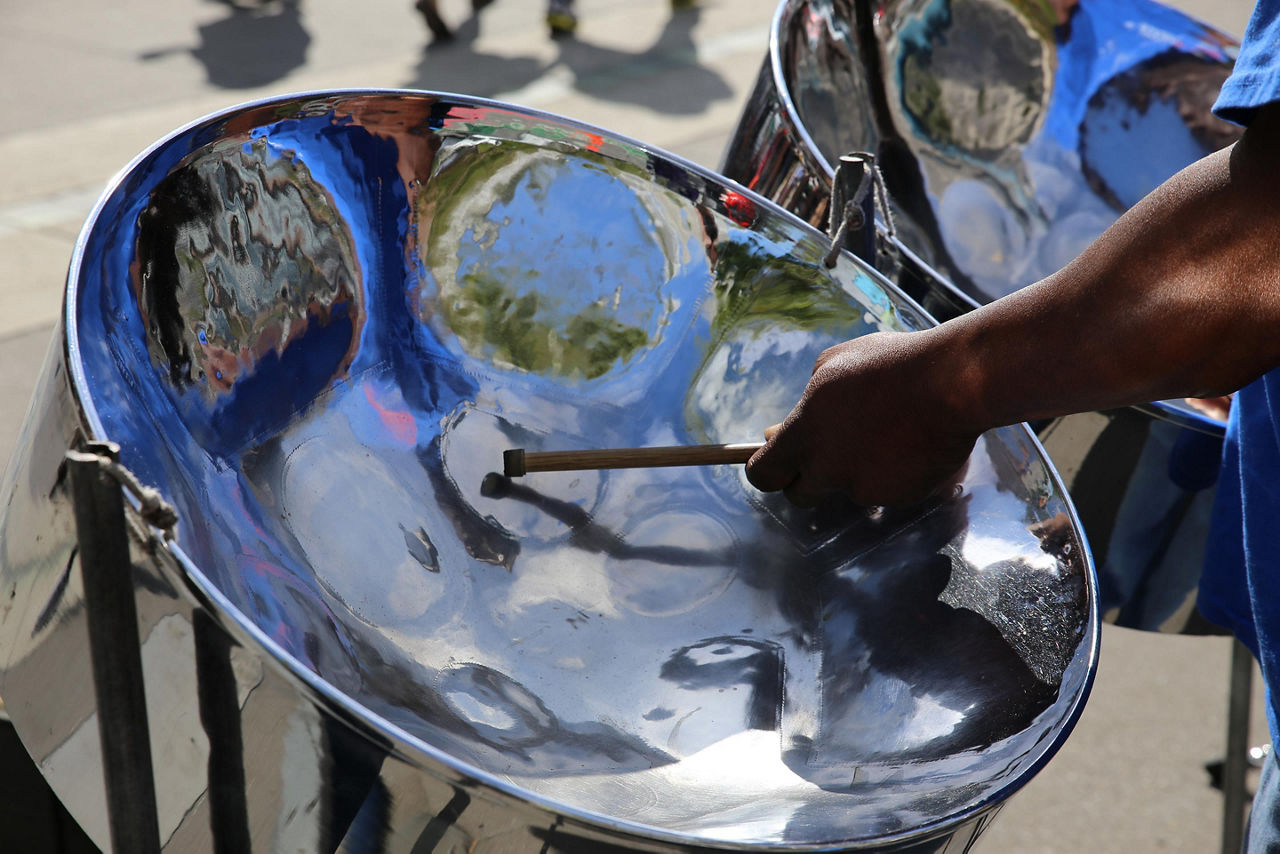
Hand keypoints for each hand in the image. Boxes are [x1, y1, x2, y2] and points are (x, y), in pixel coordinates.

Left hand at [745, 330, 980, 506]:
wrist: (952, 384)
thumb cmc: (890, 365)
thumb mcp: (832, 364)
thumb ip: (804, 403)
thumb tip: (781, 429)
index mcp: (804, 435)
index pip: (762, 475)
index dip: (765, 470)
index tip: (774, 462)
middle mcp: (827, 470)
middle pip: (799, 495)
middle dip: (807, 478)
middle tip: (826, 452)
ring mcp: (863, 488)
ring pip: (848, 488)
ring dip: (857, 469)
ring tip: (885, 431)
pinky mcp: (898, 497)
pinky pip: (885, 490)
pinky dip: (891, 473)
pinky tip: (909, 443)